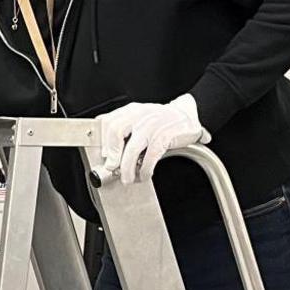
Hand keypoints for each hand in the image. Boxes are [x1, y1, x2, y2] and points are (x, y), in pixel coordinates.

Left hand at [95, 95, 210, 184]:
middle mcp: (139, 115)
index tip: (103, 155)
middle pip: (115, 132)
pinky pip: (150, 156)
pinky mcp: (164, 136)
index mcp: (130, 111)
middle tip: (112, 168)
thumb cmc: (161, 121)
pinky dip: (145, 170)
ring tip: (128, 178)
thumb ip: (124, 130)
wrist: (187, 116)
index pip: (107, 121)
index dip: (102, 140)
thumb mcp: (140, 119)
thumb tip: (106, 152)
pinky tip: (145, 175)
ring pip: (131, 149)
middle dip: (112, 154)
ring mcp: (152, 125)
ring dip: (127, 168)